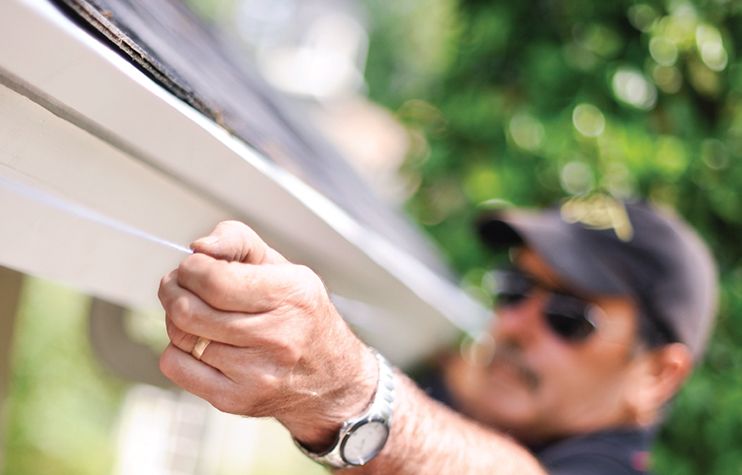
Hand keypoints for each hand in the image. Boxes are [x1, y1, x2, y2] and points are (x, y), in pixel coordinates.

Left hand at [157, 221, 377, 447]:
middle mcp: (276, 337)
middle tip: (179, 284)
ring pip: (180, 337)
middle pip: (189, 310)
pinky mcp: (236, 399)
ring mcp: (255, 373)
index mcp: (290, 296)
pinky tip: (199, 342)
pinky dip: (177, 350)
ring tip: (194, 312)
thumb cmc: (300, 315)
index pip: (214, 280)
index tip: (193, 266)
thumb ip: (239, 241)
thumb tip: (199, 248)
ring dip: (176, 319)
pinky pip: (176, 368)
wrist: (330, 379)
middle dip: (172, 289)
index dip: (191, 268)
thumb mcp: (283, 267)